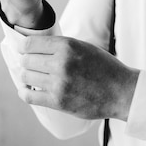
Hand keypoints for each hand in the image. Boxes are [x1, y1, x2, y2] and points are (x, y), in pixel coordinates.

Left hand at [18, 36, 139, 120]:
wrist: (121, 92)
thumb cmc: (105, 68)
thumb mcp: (84, 47)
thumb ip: (62, 46)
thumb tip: (36, 47)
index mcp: (67, 46)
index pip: (30, 43)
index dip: (24, 47)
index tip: (24, 51)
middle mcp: (61, 63)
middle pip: (26, 60)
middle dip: (27, 62)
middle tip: (32, 66)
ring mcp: (59, 83)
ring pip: (26, 76)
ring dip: (28, 77)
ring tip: (34, 78)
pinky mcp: (58, 101)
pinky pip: (29, 96)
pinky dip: (25, 92)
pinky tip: (28, 90)